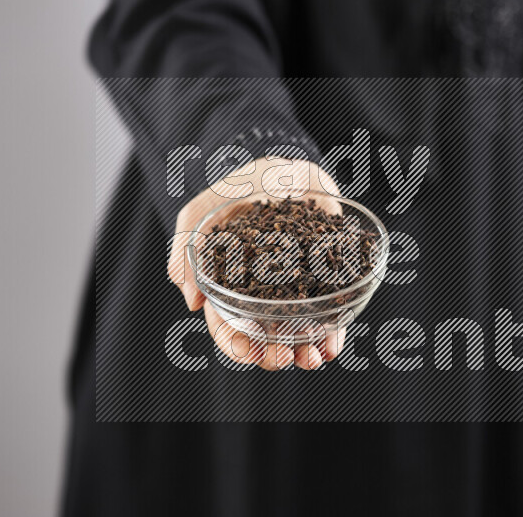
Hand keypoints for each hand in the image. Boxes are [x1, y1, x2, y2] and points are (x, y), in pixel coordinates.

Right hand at [168, 157, 345, 369]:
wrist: (287, 164)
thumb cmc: (239, 188)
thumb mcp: (203, 211)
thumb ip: (188, 248)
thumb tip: (191, 301)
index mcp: (230, 285)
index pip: (227, 323)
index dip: (235, 343)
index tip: (247, 352)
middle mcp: (264, 293)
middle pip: (265, 335)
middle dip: (273, 354)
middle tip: (284, 359)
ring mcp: (297, 287)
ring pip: (299, 330)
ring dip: (305, 350)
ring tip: (314, 358)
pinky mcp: (327, 278)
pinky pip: (331, 310)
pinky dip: (334, 331)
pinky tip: (334, 342)